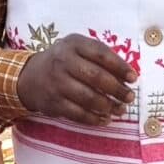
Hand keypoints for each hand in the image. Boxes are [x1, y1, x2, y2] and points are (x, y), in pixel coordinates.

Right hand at [18, 35, 135, 124]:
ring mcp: (57, 83)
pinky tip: (105, 119)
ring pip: (88, 98)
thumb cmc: (64, 61)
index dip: (120, 67)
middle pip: (96, 77)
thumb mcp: (78, 49)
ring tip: (120, 110)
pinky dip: (94, 119)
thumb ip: (101, 57)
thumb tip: (127, 76)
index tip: (133, 78)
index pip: (101, 54)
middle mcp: (63, 62)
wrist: (30, 76)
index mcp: (74, 44)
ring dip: (108, 106)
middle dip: (117, 89)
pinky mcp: (53, 103)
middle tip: (129, 97)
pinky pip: (78, 114)